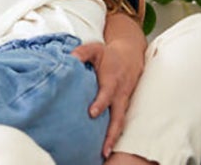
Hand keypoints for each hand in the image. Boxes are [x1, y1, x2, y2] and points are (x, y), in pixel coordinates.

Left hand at [71, 14, 145, 158]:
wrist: (131, 54)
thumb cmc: (109, 53)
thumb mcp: (95, 48)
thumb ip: (82, 52)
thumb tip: (69, 59)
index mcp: (112, 79)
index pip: (106, 93)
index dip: (100, 103)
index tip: (92, 113)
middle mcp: (119, 93)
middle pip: (118, 116)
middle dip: (111, 133)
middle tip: (103, 148)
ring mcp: (123, 100)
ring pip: (120, 121)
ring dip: (114, 137)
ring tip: (104, 152)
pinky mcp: (123, 105)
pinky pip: (120, 120)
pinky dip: (115, 133)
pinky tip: (106, 145)